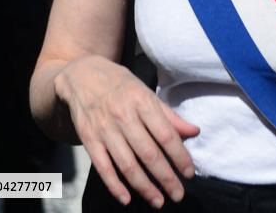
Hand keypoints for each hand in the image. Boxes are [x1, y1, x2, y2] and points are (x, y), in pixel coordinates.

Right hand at [55, 55, 199, 207]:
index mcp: (142, 102)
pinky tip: (127, 198)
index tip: (189, 173)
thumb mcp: (146, 92)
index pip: (165, 135)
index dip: (179, 156)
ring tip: (158, 201)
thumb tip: (194, 132)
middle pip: (148, 153)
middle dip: (165, 177)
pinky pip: (103, 167)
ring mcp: (104, 129)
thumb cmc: (120, 84)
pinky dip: (114, 186)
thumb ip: (169, 115)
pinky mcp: (89, 140)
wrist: (82, 74)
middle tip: (178, 194)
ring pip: (127, 164)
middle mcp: (124, 116)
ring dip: (144, 187)